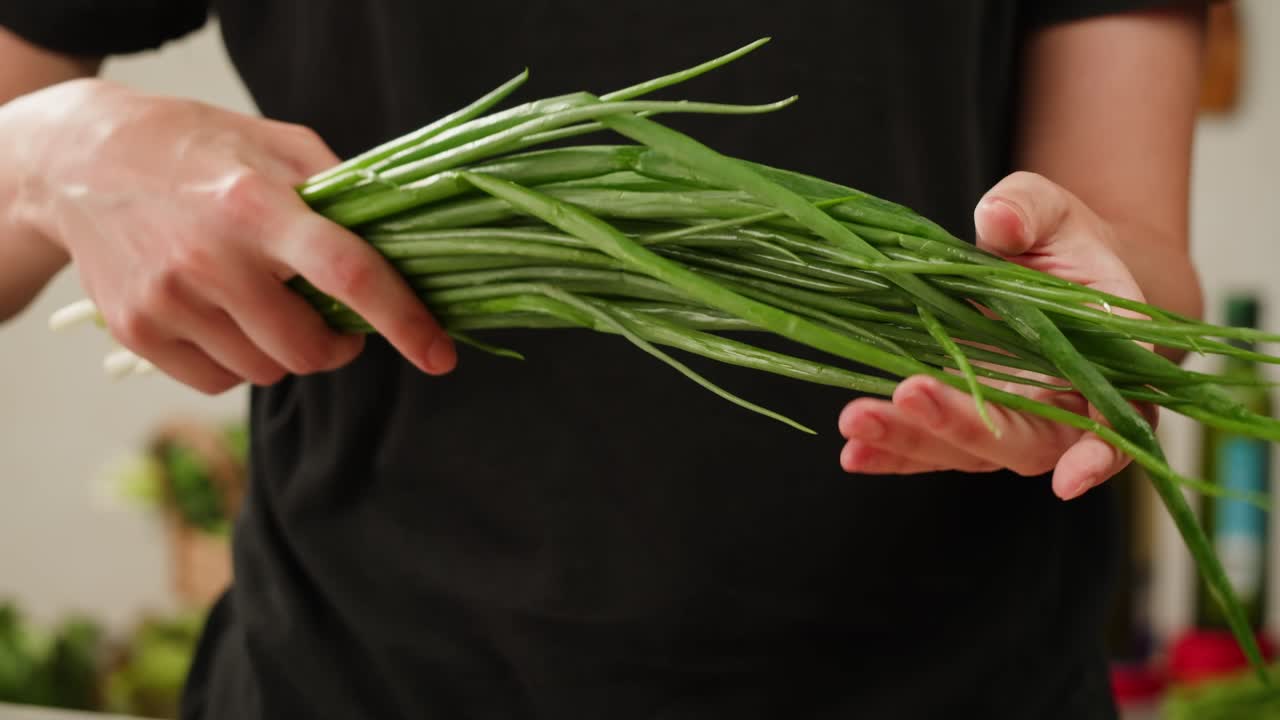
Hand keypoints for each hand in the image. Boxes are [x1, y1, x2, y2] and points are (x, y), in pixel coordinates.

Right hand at [2, 79, 454, 392]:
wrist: (83, 161)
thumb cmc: (199, 148)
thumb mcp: (278, 143)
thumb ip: (341, 193)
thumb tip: (403, 242)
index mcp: (258, 205)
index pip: (348, 275)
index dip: (403, 320)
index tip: (440, 355)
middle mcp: (211, 258)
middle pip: (307, 349)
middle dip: (337, 346)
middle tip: (336, 322)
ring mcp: (168, 300)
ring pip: (266, 372)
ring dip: (287, 352)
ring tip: (269, 304)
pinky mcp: (138, 332)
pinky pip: (218, 381)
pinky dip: (239, 362)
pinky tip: (228, 318)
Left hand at [837, 171, 1151, 499]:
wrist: (1047, 275)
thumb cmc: (1062, 244)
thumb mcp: (1050, 211)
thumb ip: (1029, 211)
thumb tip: (998, 220)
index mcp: (1112, 357)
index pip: (1120, 418)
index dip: (1098, 455)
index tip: (1068, 480)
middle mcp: (1066, 404)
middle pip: (1026, 442)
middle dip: (965, 426)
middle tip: (907, 395)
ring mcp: (1012, 419)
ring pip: (972, 450)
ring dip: (914, 442)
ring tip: (856, 422)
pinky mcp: (966, 421)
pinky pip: (933, 448)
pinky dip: (894, 453)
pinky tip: (853, 452)